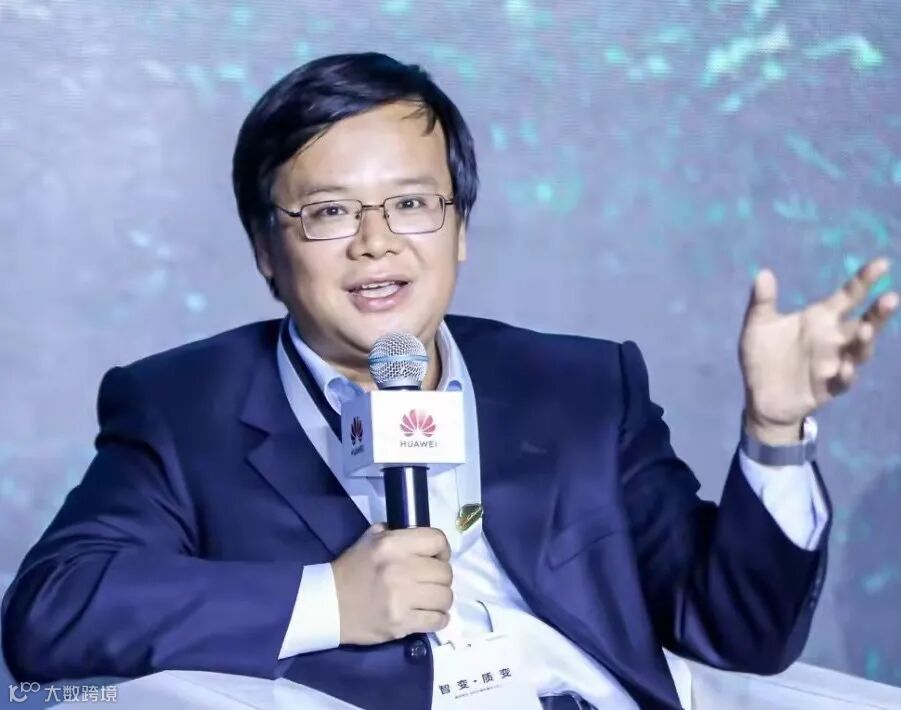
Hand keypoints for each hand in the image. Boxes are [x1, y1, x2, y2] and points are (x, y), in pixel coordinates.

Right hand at [331, 524, 452, 644]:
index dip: (442, 549)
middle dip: (442, 577)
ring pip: (445, 597)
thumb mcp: (369, 539)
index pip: (437, 541)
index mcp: (393, 545)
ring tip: (431, 600)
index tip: (437, 558)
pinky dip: (439, 619)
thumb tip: (420, 539)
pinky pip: (437, 620)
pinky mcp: (401, 623)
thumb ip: (395, 533)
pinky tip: (431, 616)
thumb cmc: (351, 569)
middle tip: (431, 582)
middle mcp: (400, 569)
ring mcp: (402, 598)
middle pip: (445, 572)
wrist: (328, 605)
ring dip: (441, 599)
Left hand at [739, 257, 898, 444]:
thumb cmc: (763, 356)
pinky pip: (843, 381)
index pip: (848, 296)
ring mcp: (834, 363)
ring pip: (859, 351)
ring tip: (866, 329)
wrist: (759, 396)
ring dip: (865, 341)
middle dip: (878, 313)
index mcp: (820, 319)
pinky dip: (846, 374)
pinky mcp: (827, 386)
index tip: (882, 263)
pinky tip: (844, 368)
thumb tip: (762, 272)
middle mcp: (833, 339)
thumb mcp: (758, 326)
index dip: (864, 280)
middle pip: (864, 323)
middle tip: (890, 298)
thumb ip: (762, 302)